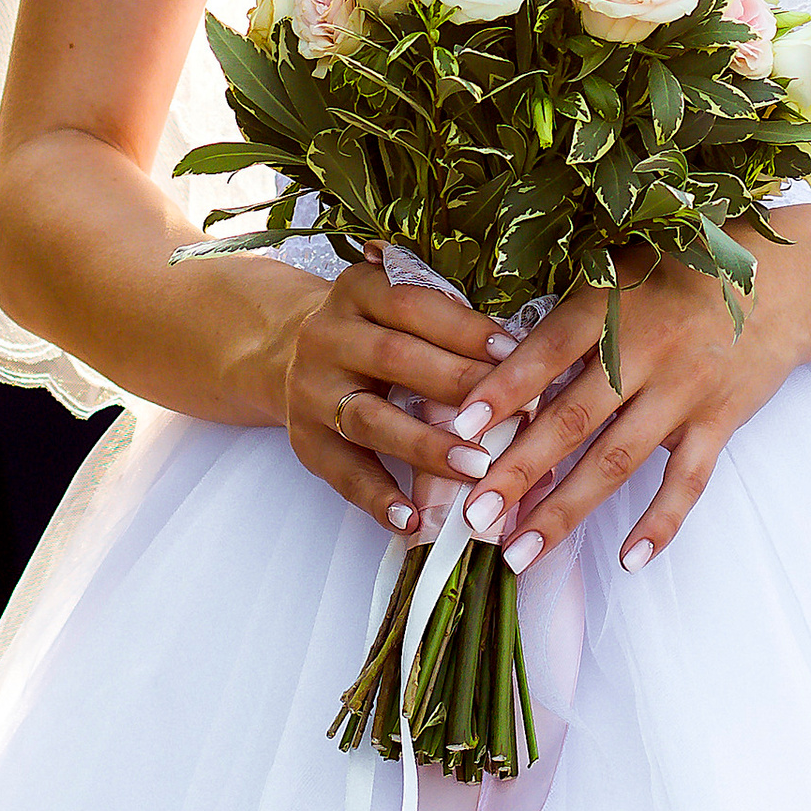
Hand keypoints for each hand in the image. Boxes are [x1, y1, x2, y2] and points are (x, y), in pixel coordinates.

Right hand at [277, 252, 506, 537]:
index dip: (466, 330)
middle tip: (519, 411)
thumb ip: (446, 321)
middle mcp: (328, 337)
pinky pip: (344, 474)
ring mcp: (312, 391)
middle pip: (394, 359)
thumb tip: (525, 355)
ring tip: (478, 468)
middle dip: (459, 385)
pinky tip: (413, 519)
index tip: (517, 354)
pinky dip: (379, 499)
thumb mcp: (396, 308)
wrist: (285, 350)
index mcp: (359, 291)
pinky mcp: (305, 442)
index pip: (414, 304)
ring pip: (371, 420)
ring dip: (427, 446)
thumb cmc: (373, 330)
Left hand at [446, 230, 810, 576]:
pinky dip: (659, 522)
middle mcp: (643, 350)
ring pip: (616, 460)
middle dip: (517, 472)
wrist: (787, 283)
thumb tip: (499, 375)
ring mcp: (683, 391)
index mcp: (608, 306)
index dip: (502, 391)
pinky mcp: (719, 420)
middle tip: (473, 517)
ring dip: (566, 511)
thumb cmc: (683, 272)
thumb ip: (568, 321)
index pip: (545, 353)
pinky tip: (629, 558)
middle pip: (572, 419)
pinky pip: (687, 481)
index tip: (458, 430)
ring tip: (522, 552)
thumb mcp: (619, 272)